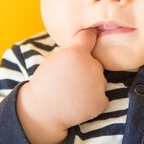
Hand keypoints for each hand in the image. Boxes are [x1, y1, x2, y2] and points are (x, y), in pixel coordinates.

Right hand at [16, 28, 107, 143]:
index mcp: (77, 53)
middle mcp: (91, 66)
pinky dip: (93, 100)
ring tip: (73, 92)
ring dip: (91, 85)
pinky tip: (78, 101)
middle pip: (95, 63)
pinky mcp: (100, 102)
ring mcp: (98, 85)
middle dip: (87, 69)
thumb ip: (74, 49)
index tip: (93, 34)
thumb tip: (92, 37)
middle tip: (70, 79)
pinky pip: (101, 97)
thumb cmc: (46, 82)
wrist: (41, 110)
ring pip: (100, 81)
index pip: (90, 37)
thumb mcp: (56, 59)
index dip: (90, 36)